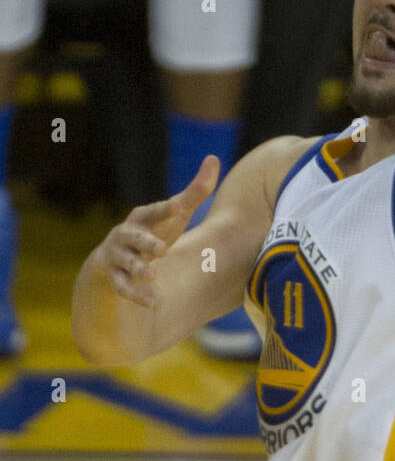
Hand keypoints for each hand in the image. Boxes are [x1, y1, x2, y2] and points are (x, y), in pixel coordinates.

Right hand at [88, 157, 219, 306]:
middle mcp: (125, 236)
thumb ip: (195, 191)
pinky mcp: (114, 279)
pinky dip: (136, 296)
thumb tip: (213, 158)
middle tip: (162, 250)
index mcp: (141, 218)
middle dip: (147, 243)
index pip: (152, 211)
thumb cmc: (154, 231)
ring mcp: (118, 257)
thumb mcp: (175, 214)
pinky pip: (123, 289)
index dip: (163, 209)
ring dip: (139, 270)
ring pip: (126, 264)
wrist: (115, 260)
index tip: (178, 206)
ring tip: (153, 276)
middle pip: (134, 238)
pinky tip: (153, 302)